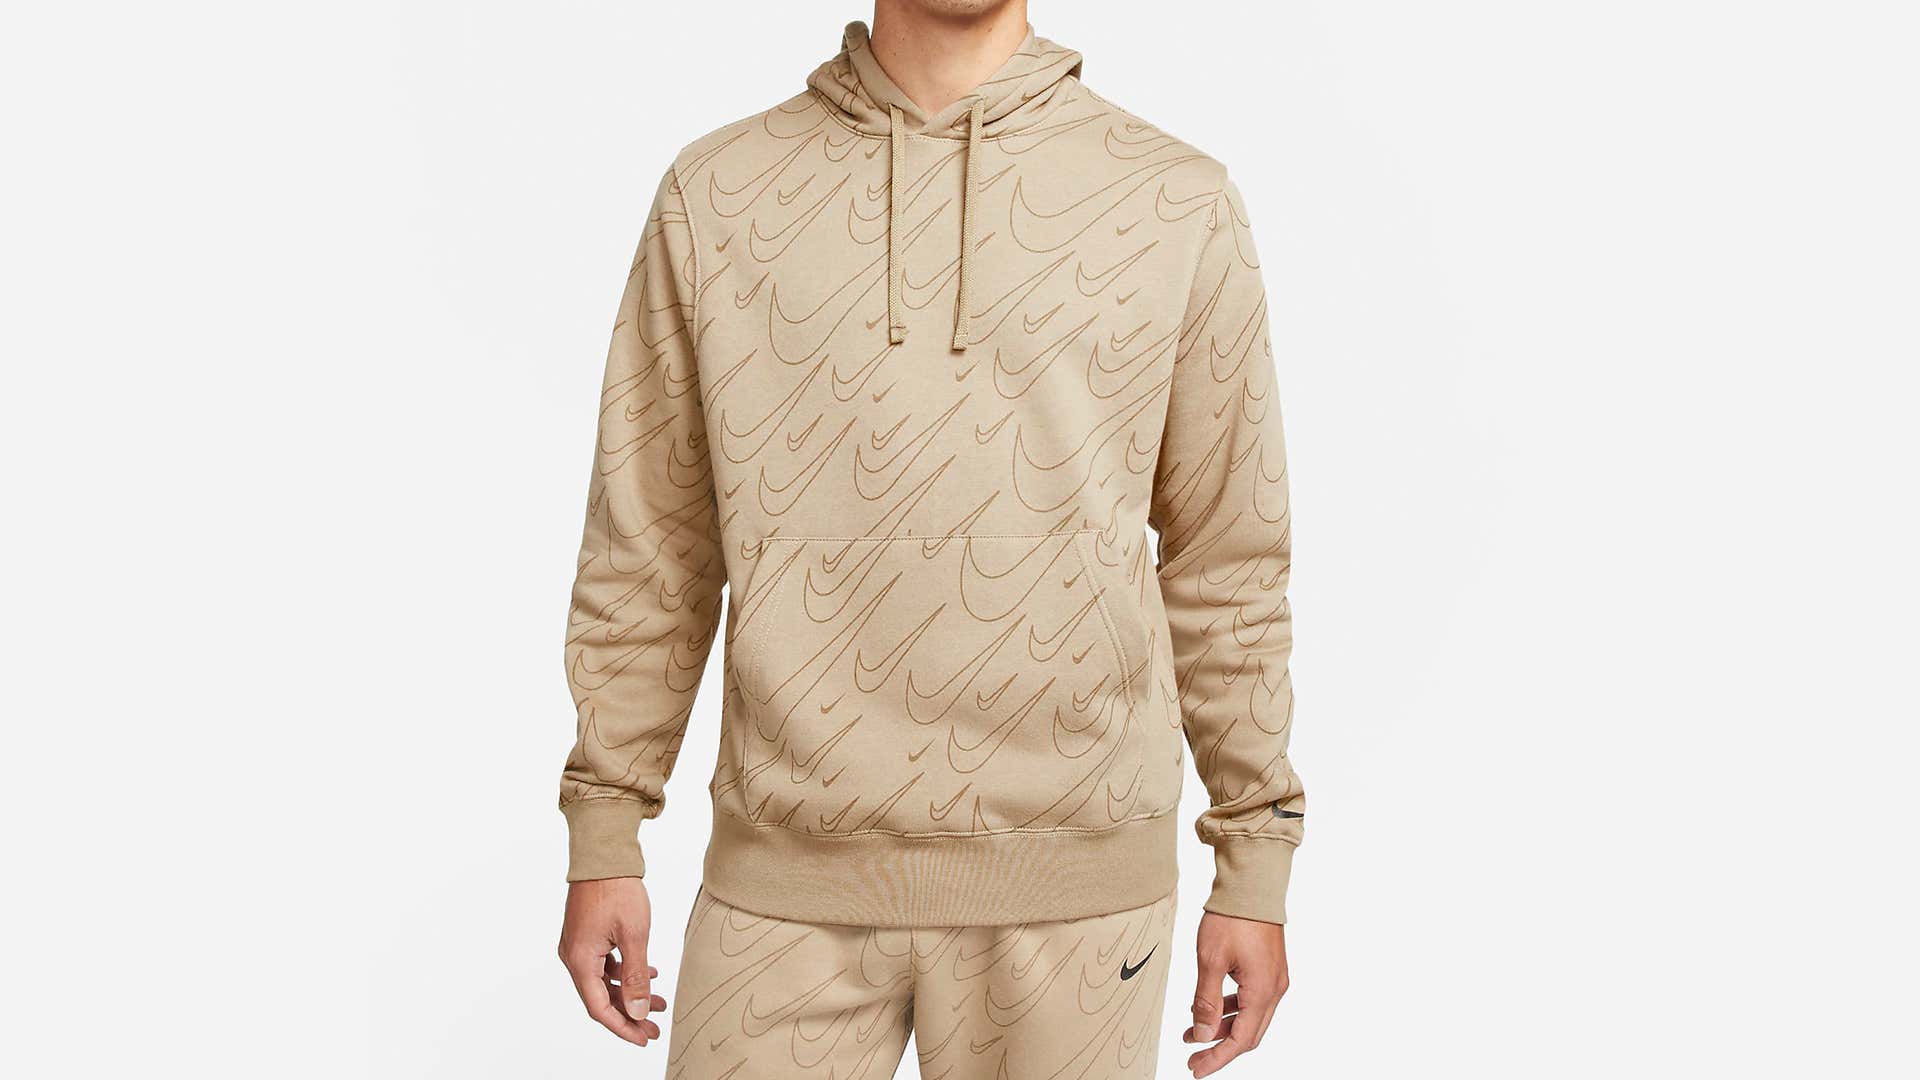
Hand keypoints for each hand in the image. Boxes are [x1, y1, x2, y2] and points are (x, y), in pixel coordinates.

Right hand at [558, 877, 667, 1045]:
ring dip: (630, 993)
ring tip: (659, 1001)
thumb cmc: (616, 889)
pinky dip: (624, 973)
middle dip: (630, 1014)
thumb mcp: (635, 935)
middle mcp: (572, 957)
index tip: (644, 1038)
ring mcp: (577, 946)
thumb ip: (636, 977)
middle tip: (654, 1027)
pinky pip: (604, 964)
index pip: (599, 1008)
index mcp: (580, 961)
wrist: (603, 855)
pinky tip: (648, 973)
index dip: (622, 1027)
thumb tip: (638, 1011)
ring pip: (604, 981)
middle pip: (600, 998)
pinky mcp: (586, 936)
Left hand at [1184, 911, 1287, 1076]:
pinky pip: (1251, 1000)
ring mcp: (1274, 979)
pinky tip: (1208, 1007)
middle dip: (1220, 1048)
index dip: (1218, 1058)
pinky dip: (1230, 1009)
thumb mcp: (1211, 960)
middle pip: (1249, 1034)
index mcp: (1262, 992)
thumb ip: (1206, 1001)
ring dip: (1222, 1028)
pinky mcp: (1269, 969)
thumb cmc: (1233, 918)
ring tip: (1191, 1032)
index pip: (1241, 1040)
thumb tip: (1202, 1035)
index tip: (1195, 1069)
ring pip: (1249, 1017)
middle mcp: (1274, 989)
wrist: (1253, 885)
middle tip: (1193, 1057)